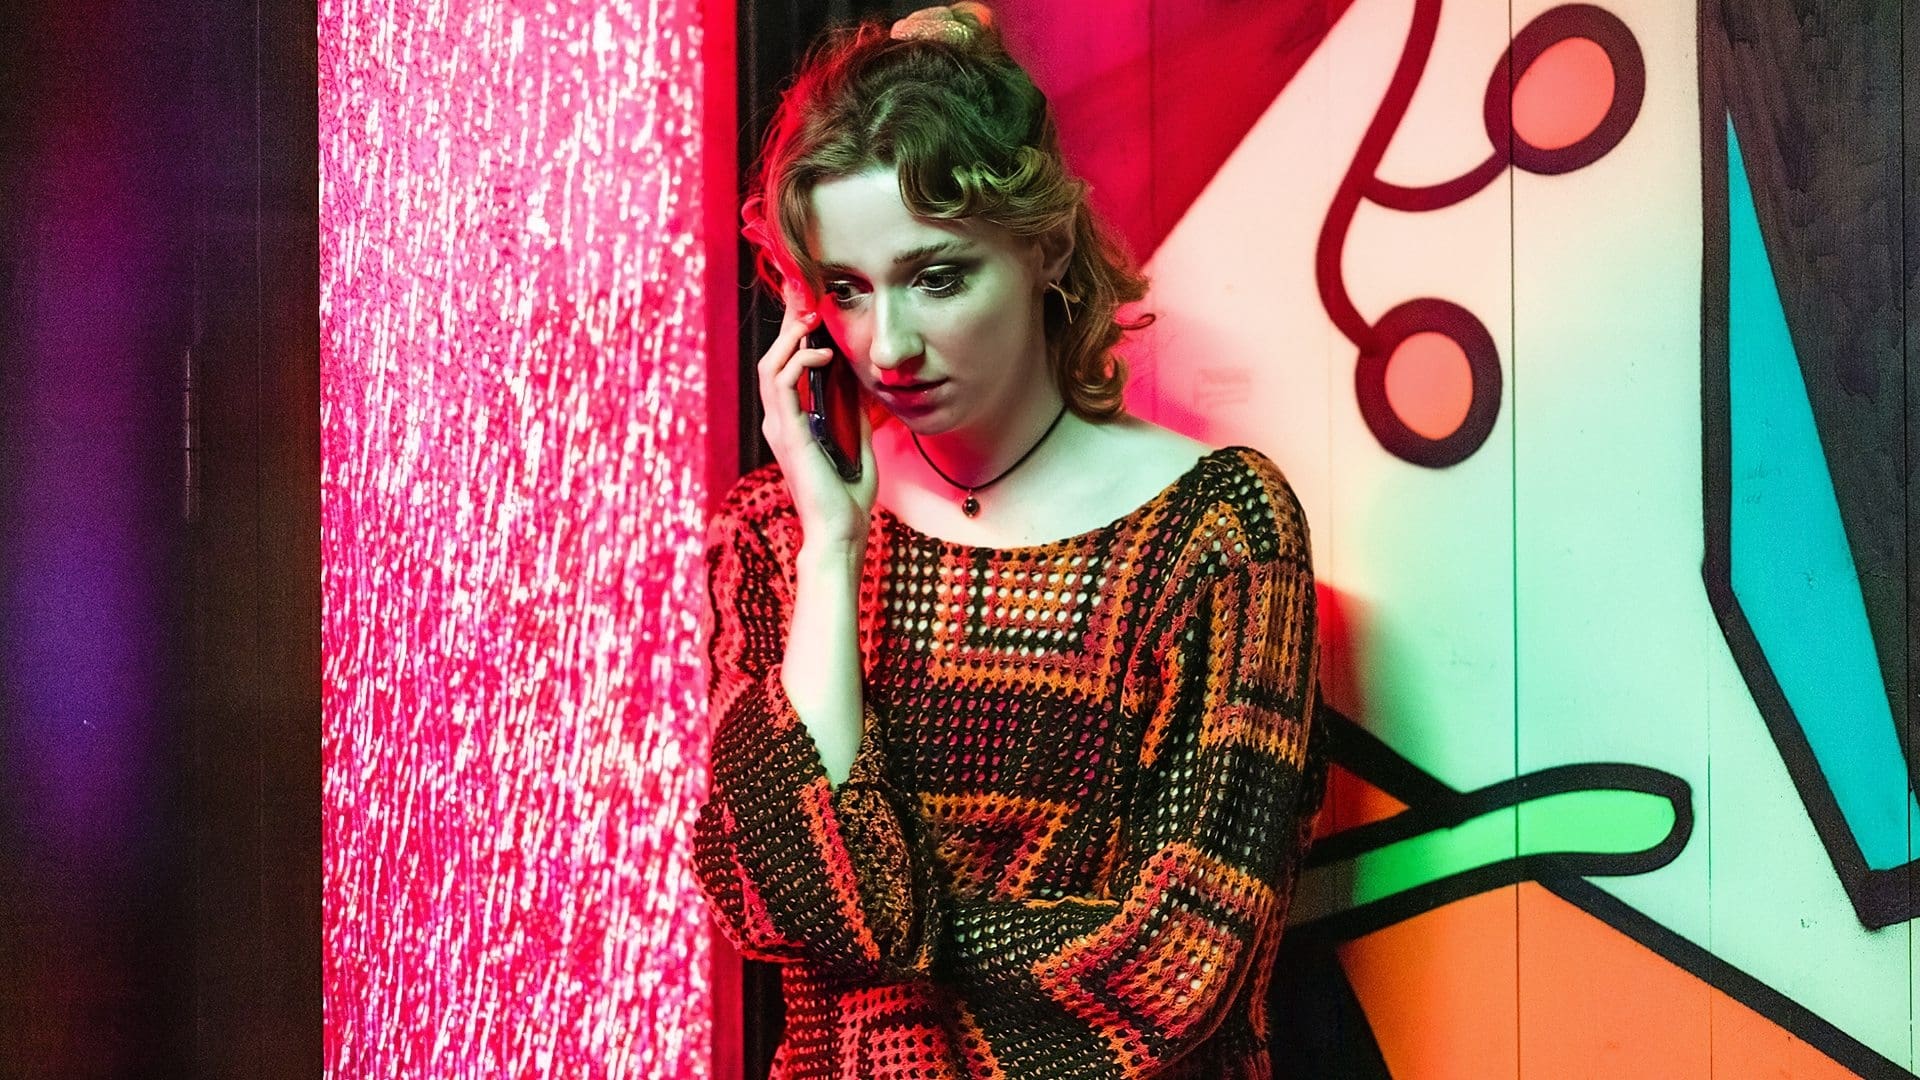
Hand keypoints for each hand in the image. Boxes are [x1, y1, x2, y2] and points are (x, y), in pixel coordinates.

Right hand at [758, 299, 877, 550]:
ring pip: (771, 365)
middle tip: (805, 294)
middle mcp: (778, 421)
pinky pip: (783, 384)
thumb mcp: (857, 443)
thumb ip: (854, 415)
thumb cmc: (847, 496)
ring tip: (812, 315)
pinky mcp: (787, 433)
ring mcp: (779, 427)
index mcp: (791, 423)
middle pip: (772, 358)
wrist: (839, 530)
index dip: (793, 334)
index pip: (784, 367)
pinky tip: (822, 353)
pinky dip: (800, 362)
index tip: (810, 306)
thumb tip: (863, 387)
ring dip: (790, 336)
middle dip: (787, 324)